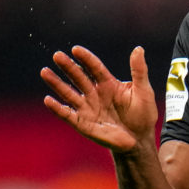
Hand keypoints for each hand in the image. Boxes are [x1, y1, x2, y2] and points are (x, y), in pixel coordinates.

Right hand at [40, 45, 157, 152]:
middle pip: (79, 77)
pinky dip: (57, 108)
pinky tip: (48, 100)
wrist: (139, 140)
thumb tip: (138, 49)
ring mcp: (88, 108)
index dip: (85, 58)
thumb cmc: (143, 115)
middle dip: (68, 67)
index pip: (94, 67)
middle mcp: (95, 94)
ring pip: (69, 93)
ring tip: (45, 71)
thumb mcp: (144, 91)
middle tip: (57, 55)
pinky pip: (68, 114)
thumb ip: (139, 71)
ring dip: (57, 83)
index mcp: (108, 84)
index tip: (76, 49)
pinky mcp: (83, 123)